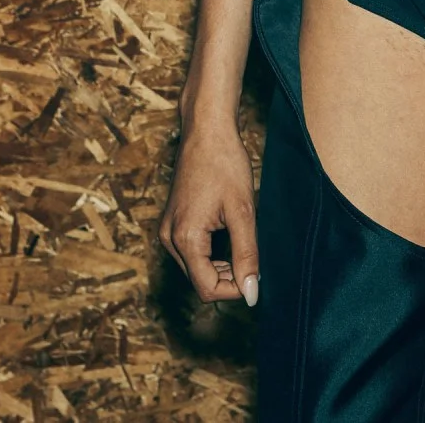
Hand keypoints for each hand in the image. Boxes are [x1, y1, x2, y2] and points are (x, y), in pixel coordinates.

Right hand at [159, 122, 259, 305]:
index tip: (257, 277)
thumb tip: (251, 294)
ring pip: (195, 268)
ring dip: (220, 266)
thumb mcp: (243, 211)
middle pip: (199, 280)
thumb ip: (247, 255)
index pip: (207, 289)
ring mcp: (168, 229)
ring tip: (244, 243)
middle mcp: (169, 238)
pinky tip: (229, 236)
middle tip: (255, 259)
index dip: (235, 290)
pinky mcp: (171, 221)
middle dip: (228, 278)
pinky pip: (191, 251)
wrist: (207, 129)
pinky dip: (211, 253)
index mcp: (185, 239)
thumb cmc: (225, 163)